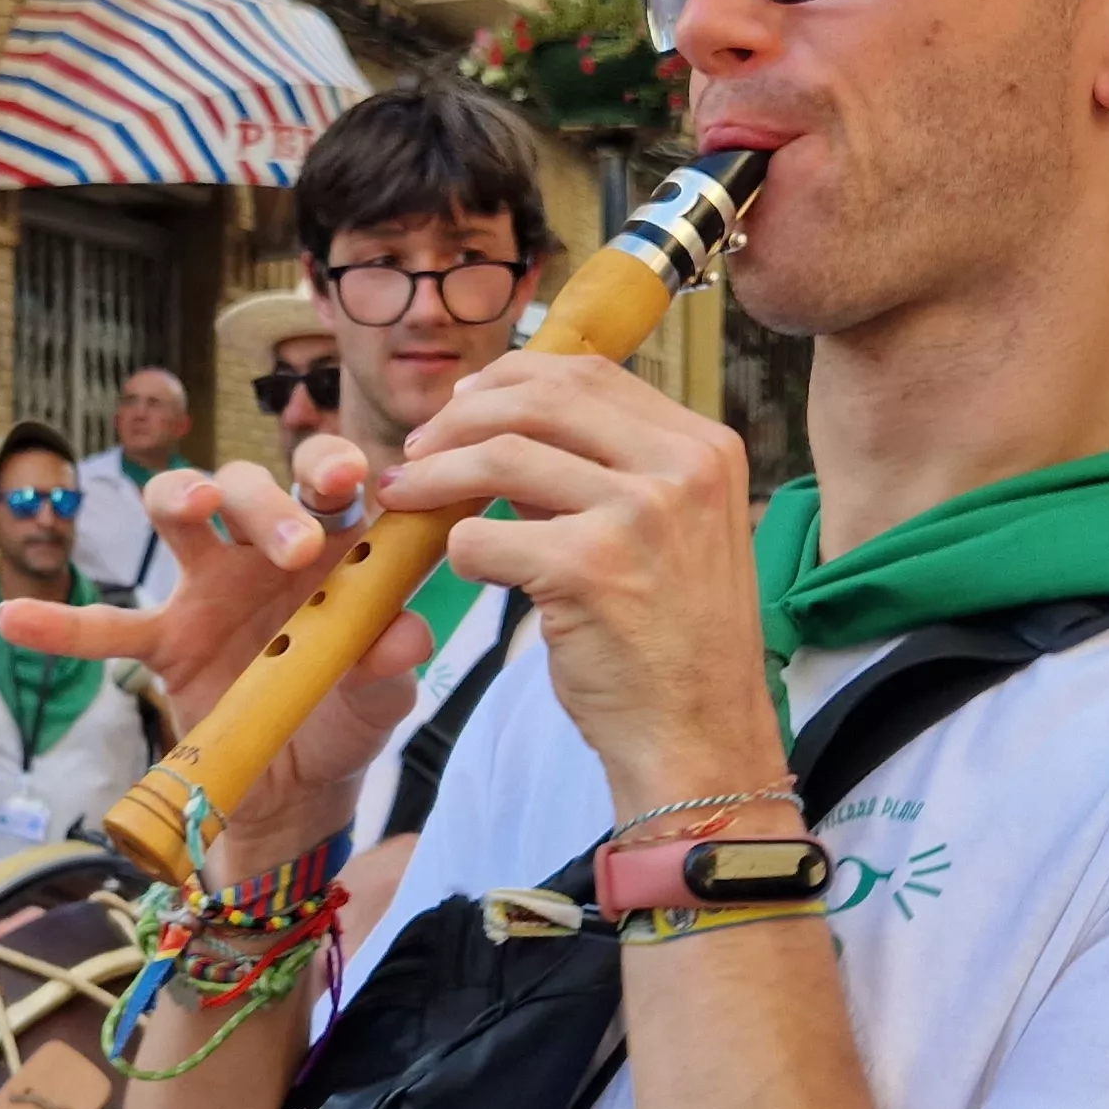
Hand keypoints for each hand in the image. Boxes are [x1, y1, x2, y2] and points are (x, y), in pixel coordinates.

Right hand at [0, 439, 431, 866]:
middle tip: (297, 548)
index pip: (328, 485)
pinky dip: (62, 625)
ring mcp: (205, 590)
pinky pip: (109, 629)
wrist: (300, 786)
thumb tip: (406, 635)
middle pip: (249, 486)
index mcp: (327, 547)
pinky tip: (13, 618)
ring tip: (188, 506)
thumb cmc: (347, 713)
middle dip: (267, 501)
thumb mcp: (382, 698)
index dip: (333, 468)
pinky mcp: (165, 642)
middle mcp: (260, 551)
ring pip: (176, 512)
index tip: (346, 482)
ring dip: (181, 495)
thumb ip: (392, 663)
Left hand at [384, 355, 787, 822]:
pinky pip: (484, 536)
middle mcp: (682, 467)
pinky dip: (458, 552)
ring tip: (404, 497)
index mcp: (704, 447)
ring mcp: (640, 513)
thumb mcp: (666, 531)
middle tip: (417, 450)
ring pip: (501, 456)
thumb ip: (604, 471)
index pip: (590, 373)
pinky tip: (465, 572)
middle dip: (460, 417)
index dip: (510, 379)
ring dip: (435, 476)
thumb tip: (502, 424)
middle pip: (540, 398)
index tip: (462, 403)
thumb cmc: (672, 642)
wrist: (698, 735)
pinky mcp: (590, 567)